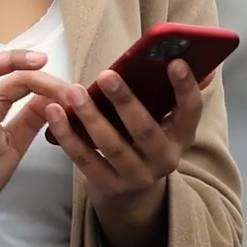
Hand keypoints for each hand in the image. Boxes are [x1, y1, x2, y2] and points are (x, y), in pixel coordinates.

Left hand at [44, 59, 205, 207]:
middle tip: (106, 75)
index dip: (186, 88)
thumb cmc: (142, 138)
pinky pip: (85, 160)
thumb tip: (187, 55)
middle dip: (125, 102)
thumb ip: (167, 90)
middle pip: (146, 131)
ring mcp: (137, 176)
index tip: (175, 62)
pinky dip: (68, 136)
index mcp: (181, 136)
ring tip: (74, 92)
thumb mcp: (160, 118)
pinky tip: (55, 113)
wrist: (130, 191)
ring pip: (113, 146)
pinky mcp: (109, 186)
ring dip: (91, 117)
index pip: (191, 111)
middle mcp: (164, 159)